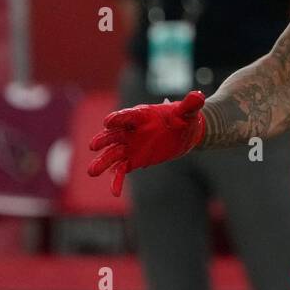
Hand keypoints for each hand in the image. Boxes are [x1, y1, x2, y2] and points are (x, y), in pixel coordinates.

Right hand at [87, 90, 205, 196]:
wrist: (184, 132)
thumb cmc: (183, 118)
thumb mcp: (188, 112)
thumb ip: (191, 105)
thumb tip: (198, 96)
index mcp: (141, 116)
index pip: (127, 116)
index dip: (118, 119)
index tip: (108, 123)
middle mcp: (131, 131)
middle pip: (113, 135)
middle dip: (103, 140)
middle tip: (94, 145)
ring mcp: (130, 146)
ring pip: (112, 154)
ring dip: (102, 162)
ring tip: (91, 172)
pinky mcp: (133, 159)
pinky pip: (121, 170)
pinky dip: (116, 181)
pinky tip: (114, 193)